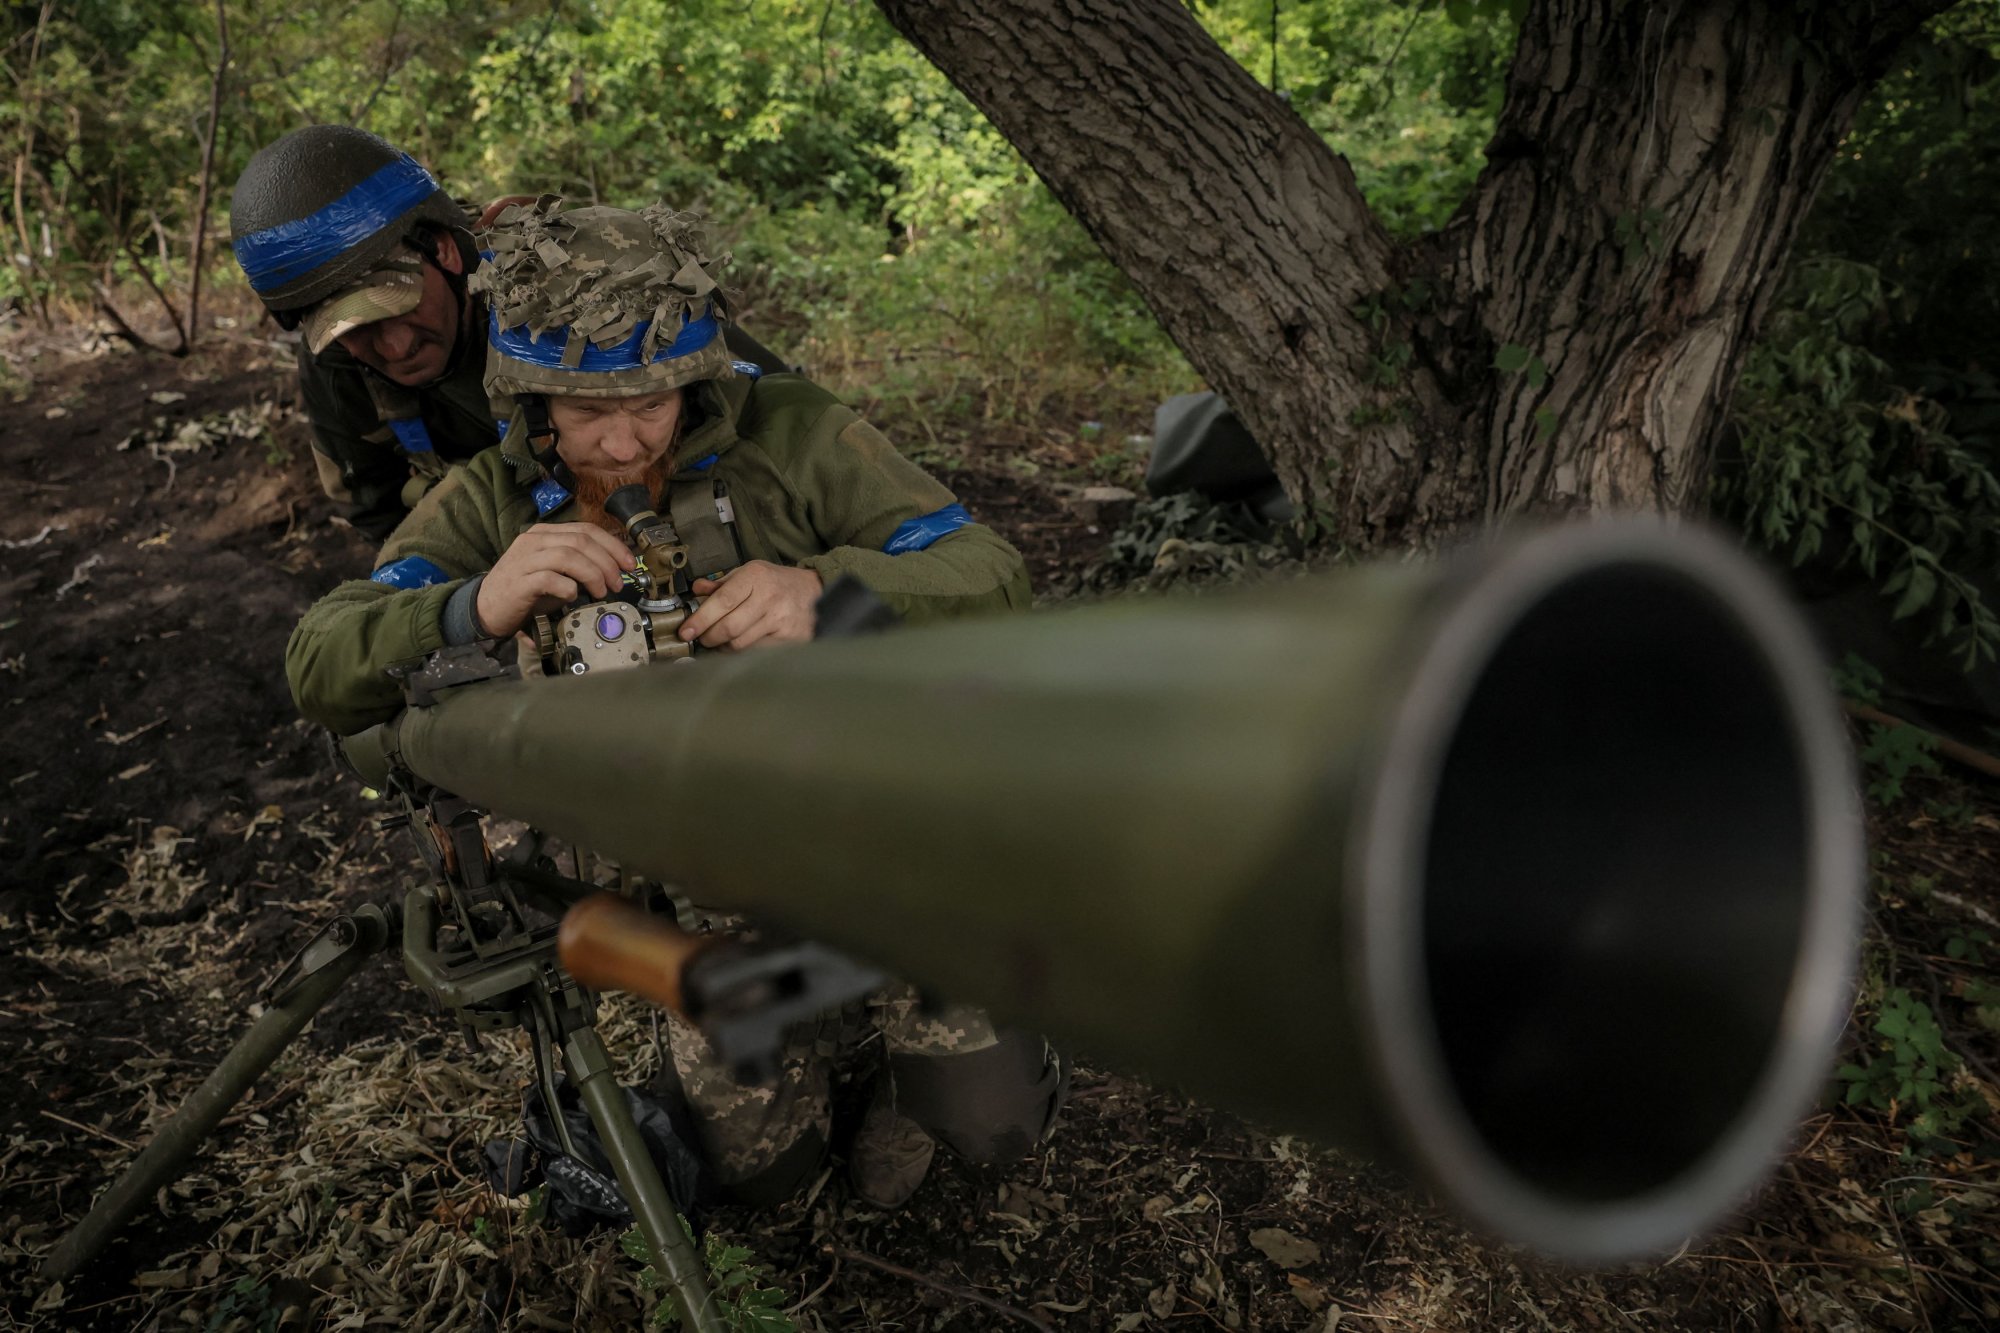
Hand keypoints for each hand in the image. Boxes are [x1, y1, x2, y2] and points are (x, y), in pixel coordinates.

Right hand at [475, 525, 634, 636]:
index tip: (630, 564)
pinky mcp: (519, 582)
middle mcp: (534, 541)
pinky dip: (568, 588)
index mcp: (545, 534)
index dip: (613, 545)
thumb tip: (614, 570)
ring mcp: (525, 560)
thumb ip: (577, 564)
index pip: (586, 529)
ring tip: (601, 592)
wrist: (485, 607)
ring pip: (568, 556)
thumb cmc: (524, 590)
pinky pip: (550, 579)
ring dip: (592, 574)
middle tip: (617, 583)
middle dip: (607, 562)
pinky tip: (572, 597)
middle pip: (581, 541)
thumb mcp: (554, 570)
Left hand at [679, 561, 822, 650]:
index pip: (722, 601)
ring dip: (723, 646)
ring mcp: (780, 619)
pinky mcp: (788, 637)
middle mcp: (769, 597)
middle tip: (701, 638)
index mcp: (756, 576)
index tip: (686, 631)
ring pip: (740, 643)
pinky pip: (755, 650)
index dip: (701, 619)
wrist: (815, 592)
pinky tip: (740, 645)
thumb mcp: (751, 573)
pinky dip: (742, 651)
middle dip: (709, 637)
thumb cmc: (777, 583)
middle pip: (729, 626)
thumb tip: (697, 589)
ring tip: (719, 641)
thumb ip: (722, 583)